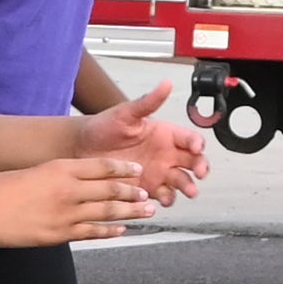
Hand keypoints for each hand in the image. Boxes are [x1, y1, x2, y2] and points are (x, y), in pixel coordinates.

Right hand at [0, 156, 159, 246]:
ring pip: (107, 212)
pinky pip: (92, 232)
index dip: (122, 168)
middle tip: (147, 194)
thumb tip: (76, 184)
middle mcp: (67, 189)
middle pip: (110, 189)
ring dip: (130, 212)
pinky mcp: (58, 234)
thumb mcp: (31, 173)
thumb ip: (56, 177)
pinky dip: (110, 231)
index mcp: (59, 168)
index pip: (101, 166)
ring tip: (147, 211)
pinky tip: (122, 230)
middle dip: (132, 192)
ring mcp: (65, 213)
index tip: (136, 170)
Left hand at [76, 78, 214, 206]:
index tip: (197, 148)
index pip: (190, 139)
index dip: (197, 143)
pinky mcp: (147, 188)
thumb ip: (148, 102)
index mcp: (165, 135)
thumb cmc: (104, 126)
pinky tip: (161, 200)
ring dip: (187, 187)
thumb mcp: (126, 113)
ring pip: (181, 182)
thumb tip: (166, 83)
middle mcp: (166, 154)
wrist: (82, 148)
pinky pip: (162, 196)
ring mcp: (158, 173)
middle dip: (200, 168)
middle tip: (200, 174)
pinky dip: (165, 199)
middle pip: (193, 163)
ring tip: (188, 191)